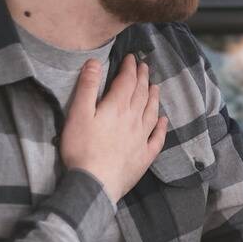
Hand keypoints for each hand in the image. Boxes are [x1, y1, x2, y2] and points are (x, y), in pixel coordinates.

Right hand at [59, 54, 168, 203]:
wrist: (95, 183)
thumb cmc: (81, 148)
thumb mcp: (78, 114)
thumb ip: (87, 87)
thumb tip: (94, 62)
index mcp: (117, 108)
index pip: (127, 81)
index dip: (130, 68)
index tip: (131, 58)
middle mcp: (134, 120)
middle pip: (142, 94)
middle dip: (143, 78)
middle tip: (145, 66)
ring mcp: (142, 138)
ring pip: (152, 113)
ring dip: (154, 98)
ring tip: (156, 87)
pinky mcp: (144, 156)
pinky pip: (157, 138)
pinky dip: (162, 127)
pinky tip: (164, 121)